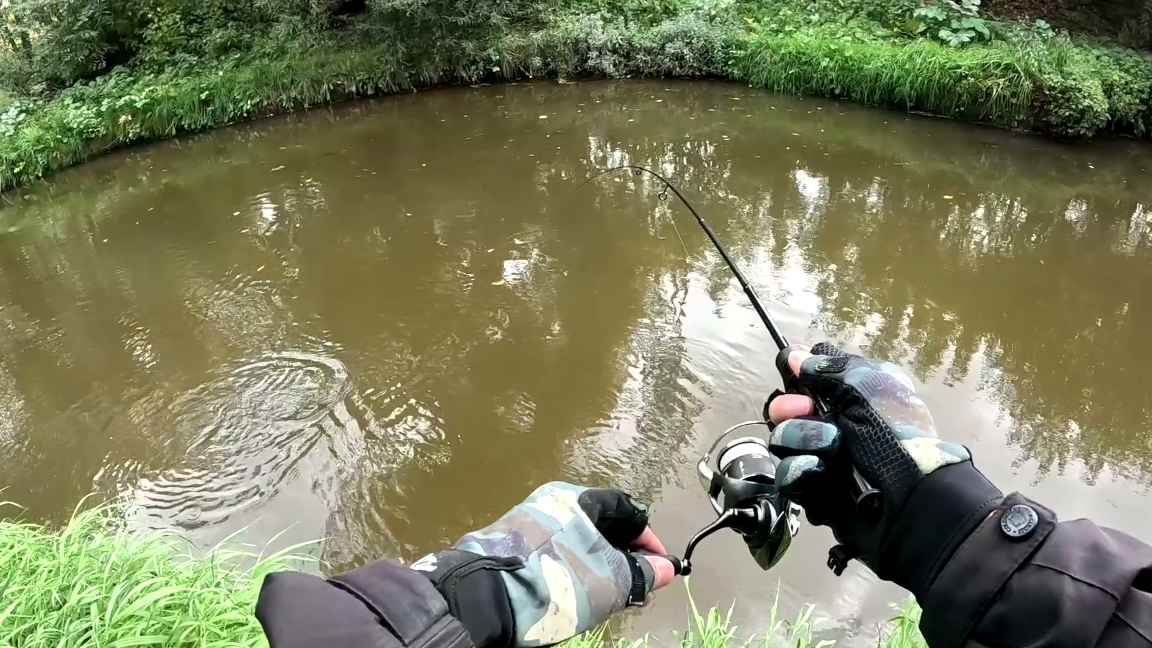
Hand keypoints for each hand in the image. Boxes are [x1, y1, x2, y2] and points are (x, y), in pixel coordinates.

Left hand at [414, 482, 677, 647]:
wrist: (485, 600)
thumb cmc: (557, 582)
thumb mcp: (610, 583)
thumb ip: (643, 574)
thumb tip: (666, 569)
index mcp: (577, 498)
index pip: (627, 509)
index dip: (649, 540)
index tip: (661, 568)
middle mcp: (551, 502)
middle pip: (601, 524)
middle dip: (624, 555)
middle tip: (636, 585)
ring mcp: (528, 523)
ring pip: (577, 541)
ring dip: (600, 565)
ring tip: (608, 595)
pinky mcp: (510, 546)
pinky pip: (554, 553)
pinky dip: (573, 570)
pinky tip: (576, 594)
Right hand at [764, 343, 998, 590]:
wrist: (908, 500)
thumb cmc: (893, 434)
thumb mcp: (867, 387)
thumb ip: (828, 368)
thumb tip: (795, 355)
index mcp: (856, 395)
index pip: (813, 376)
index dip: (798, 372)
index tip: (791, 368)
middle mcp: (838, 423)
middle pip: (788, 408)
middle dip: (790, 407)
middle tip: (798, 410)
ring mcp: (823, 458)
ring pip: (784, 439)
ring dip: (803, 438)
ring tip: (829, 447)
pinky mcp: (813, 489)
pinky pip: (788, 473)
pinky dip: (802, 469)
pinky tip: (818, 470)